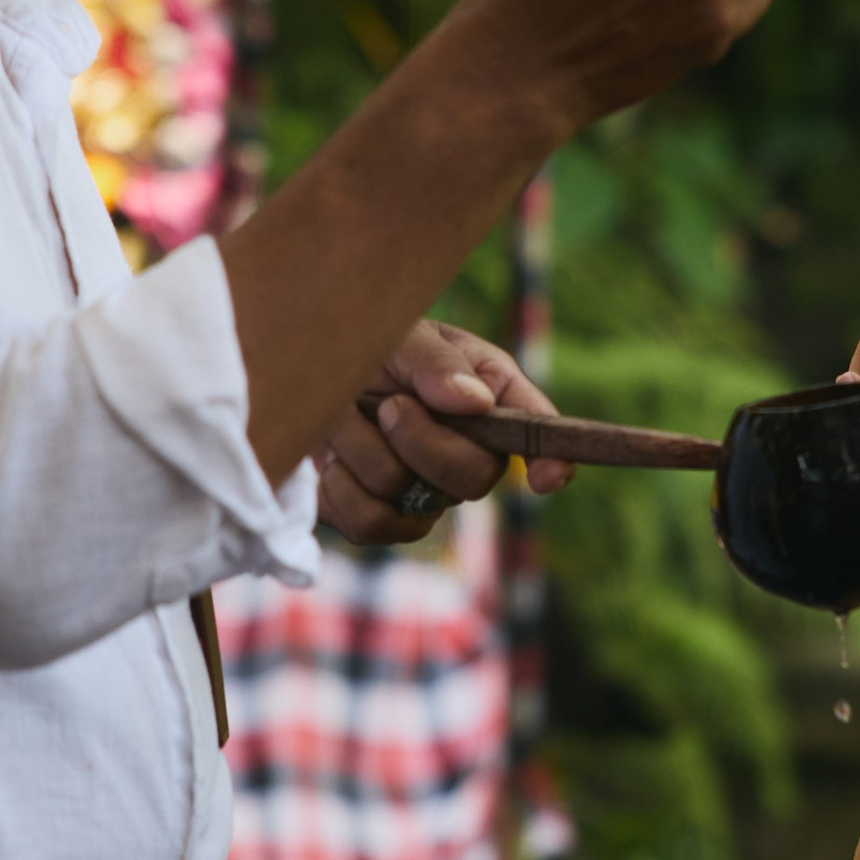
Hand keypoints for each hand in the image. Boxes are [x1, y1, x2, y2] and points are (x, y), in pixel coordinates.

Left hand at [318, 318, 569, 542]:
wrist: (308, 371)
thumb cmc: (372, 346)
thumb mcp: (407, 337)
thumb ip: (438, 364)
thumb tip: (474, 403)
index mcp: (490, 401)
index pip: (539, 436)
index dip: (552, 461)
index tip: (545, 478)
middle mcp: (467, 457)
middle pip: (473, 480)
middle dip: (422, 440)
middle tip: (391, 404)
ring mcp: (425, 498)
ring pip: (406, 498)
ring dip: (363, 449)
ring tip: (348, 416)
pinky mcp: (379, 522)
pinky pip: (368, 522)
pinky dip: (340, 483)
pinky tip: (333, 456)